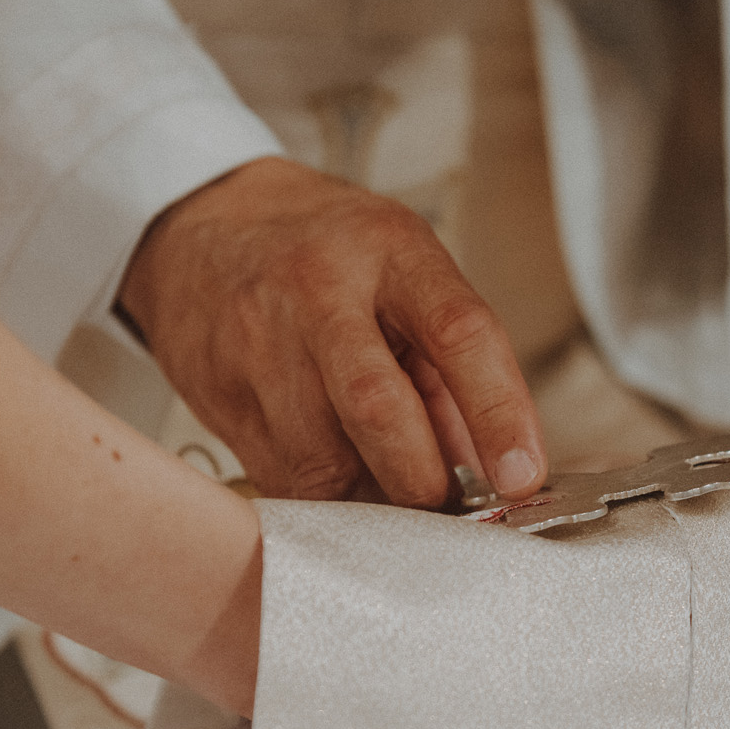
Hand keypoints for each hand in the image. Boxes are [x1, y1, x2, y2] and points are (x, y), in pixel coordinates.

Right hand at [117, 156, 546, 508]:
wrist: (206, 225)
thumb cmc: (330, 255)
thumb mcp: (408, 276)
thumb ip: (453, 371)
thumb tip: (499, 474)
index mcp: (392, 253)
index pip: (459, 334)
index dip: (499, 413)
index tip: (523, 477)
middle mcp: (319, 291)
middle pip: (376, 407)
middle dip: (421, 479)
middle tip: (447, 502)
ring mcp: (257, 341)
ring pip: (321, 461)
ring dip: (371, 498)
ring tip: (390, 484)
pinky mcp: (218, 393)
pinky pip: (280, 477)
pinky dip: (324, 496)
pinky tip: (337, 469)